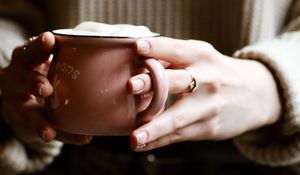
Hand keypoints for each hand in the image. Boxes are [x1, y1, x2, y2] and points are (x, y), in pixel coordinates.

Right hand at [0, 32, 91, 144]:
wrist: (19, 100)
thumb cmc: (44, 74)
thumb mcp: (47, 63)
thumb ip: (66, 59)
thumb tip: (108, 53)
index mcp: (24, 61)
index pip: (29, 51)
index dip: (38, 46)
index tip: (50, 39)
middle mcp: (15, 80)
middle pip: (20, 79)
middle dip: (32, 82)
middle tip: (46, 89)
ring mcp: (15, 104)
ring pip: (26, 112)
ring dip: (40, 122)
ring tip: (50, 132)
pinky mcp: (23, 124)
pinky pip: (43, 132)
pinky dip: (64, 136)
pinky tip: (81, 139)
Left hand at [128, 37, 280, 150]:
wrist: (256, 94)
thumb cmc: (217, 72)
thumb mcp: (202, 57)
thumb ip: (173, 59)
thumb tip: (137, 64)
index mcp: (202, 56)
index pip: (177, 49)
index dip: (157, 47)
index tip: (136, 48)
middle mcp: (208, 79)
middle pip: (178, 81)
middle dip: (153, 83)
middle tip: (131, 86)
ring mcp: (209, 106)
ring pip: (178, 117)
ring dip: (155, 128)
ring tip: (135, 138)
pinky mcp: (209, 128)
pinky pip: (180, 135)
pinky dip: (159, 140)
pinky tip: (142, 144)